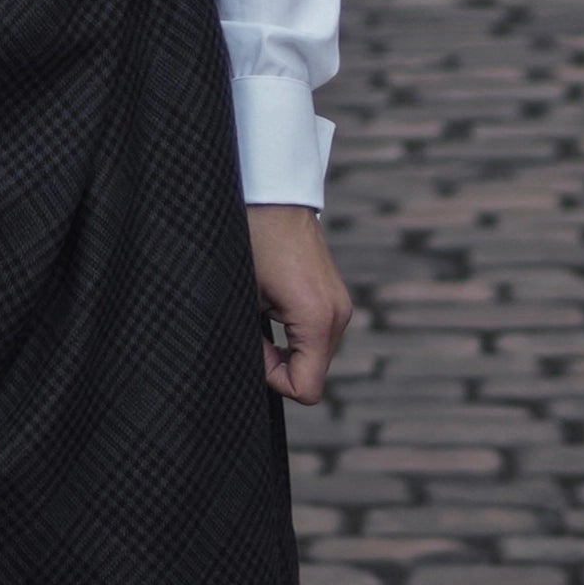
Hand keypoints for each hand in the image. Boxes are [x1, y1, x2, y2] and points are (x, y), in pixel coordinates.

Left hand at [248, 203, 349, 405]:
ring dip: (286, 348)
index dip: (272, 379)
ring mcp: (340, 306)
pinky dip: (294, 335)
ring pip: (314, 356)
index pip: (306, 389)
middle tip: (250, 329)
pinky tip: (273, 310)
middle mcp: (337, 316)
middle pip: (311, 374)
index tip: (252, 349)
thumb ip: (252, 344)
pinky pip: (316, 335)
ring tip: (261, 314)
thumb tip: (253, 368)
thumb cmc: (251, 239)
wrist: (272, 196)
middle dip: (278, 363)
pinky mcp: (335, 297)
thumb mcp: (243, 296)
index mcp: (316, 319)